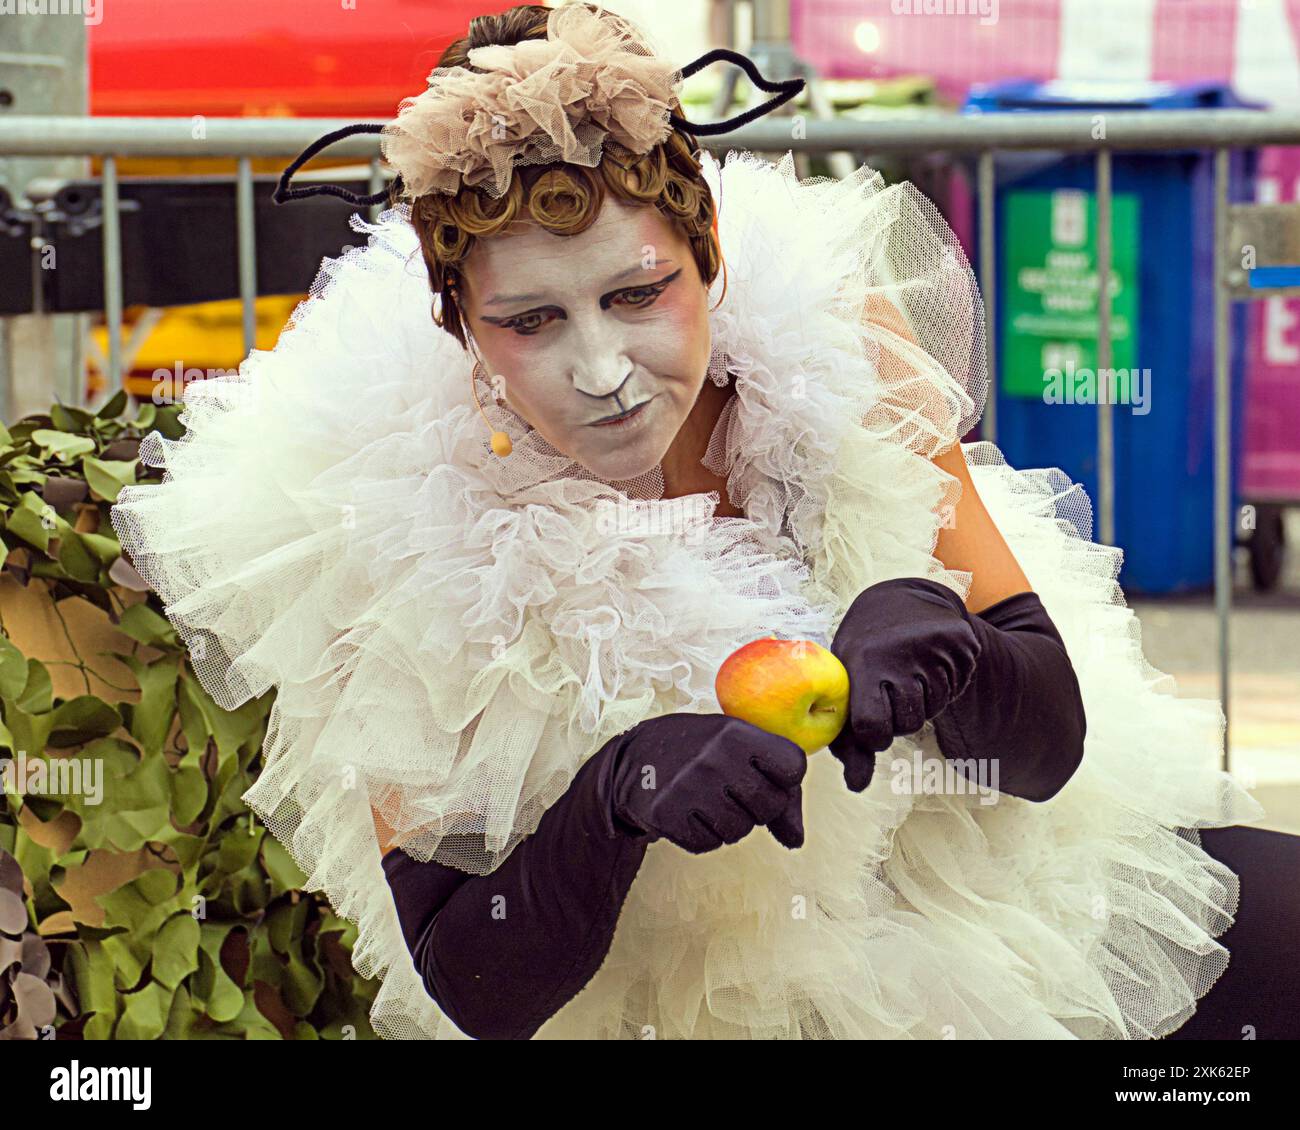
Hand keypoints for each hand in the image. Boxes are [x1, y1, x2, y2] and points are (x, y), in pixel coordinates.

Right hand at [607, 713, 806, 853]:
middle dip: (758, 805)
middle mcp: (713, 758)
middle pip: (770, 806)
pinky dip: (703, 834)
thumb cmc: (700, 750)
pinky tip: (689, 811)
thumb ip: (778, 786)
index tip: (764, 772)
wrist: (635, 756)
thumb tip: (796, 841)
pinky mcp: (666, 814)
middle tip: (732, 787)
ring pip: (740, 830)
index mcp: (735, 732)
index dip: (784, 777)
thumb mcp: (739, 746)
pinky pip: (708, 843)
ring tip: (708, 798)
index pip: (793, 767)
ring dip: (730, 822)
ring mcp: (688, 787)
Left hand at [829, 577, 981, 791]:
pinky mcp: (961, 645)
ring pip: (929, 711)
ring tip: (905, 676)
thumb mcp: (848, 688)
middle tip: (887, 691)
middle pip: (905, 724)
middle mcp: (898, 653)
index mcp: (862, 663)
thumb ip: (849, 741)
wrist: (901, 606)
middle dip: (896, 719)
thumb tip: (856, 785)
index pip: (870, 727)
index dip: (873, 734)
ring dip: (918, 705)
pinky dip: (940, 691)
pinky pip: (952, 693)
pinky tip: (926, 669)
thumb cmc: (864, 658)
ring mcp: (932, 648)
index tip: (870, 719)